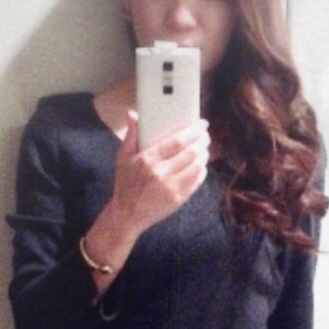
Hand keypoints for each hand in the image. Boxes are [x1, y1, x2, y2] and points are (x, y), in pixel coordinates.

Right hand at [108, 111, 209, 241]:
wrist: (127, 215)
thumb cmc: (125, 184)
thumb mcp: (123, 158)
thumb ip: (130, 135)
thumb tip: (132, 114)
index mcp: (148, 159)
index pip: (177, 141)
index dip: (193, 131)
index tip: (202, 125)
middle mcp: (161, 173)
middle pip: (191, 152)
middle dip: (202, 141)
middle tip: (205, 136)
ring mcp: (171, 187)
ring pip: (197, 166)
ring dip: (204, 155)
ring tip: (204, 150)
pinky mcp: (178, 199)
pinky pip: (196, 181)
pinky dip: (201, 172)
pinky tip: (201, 166)